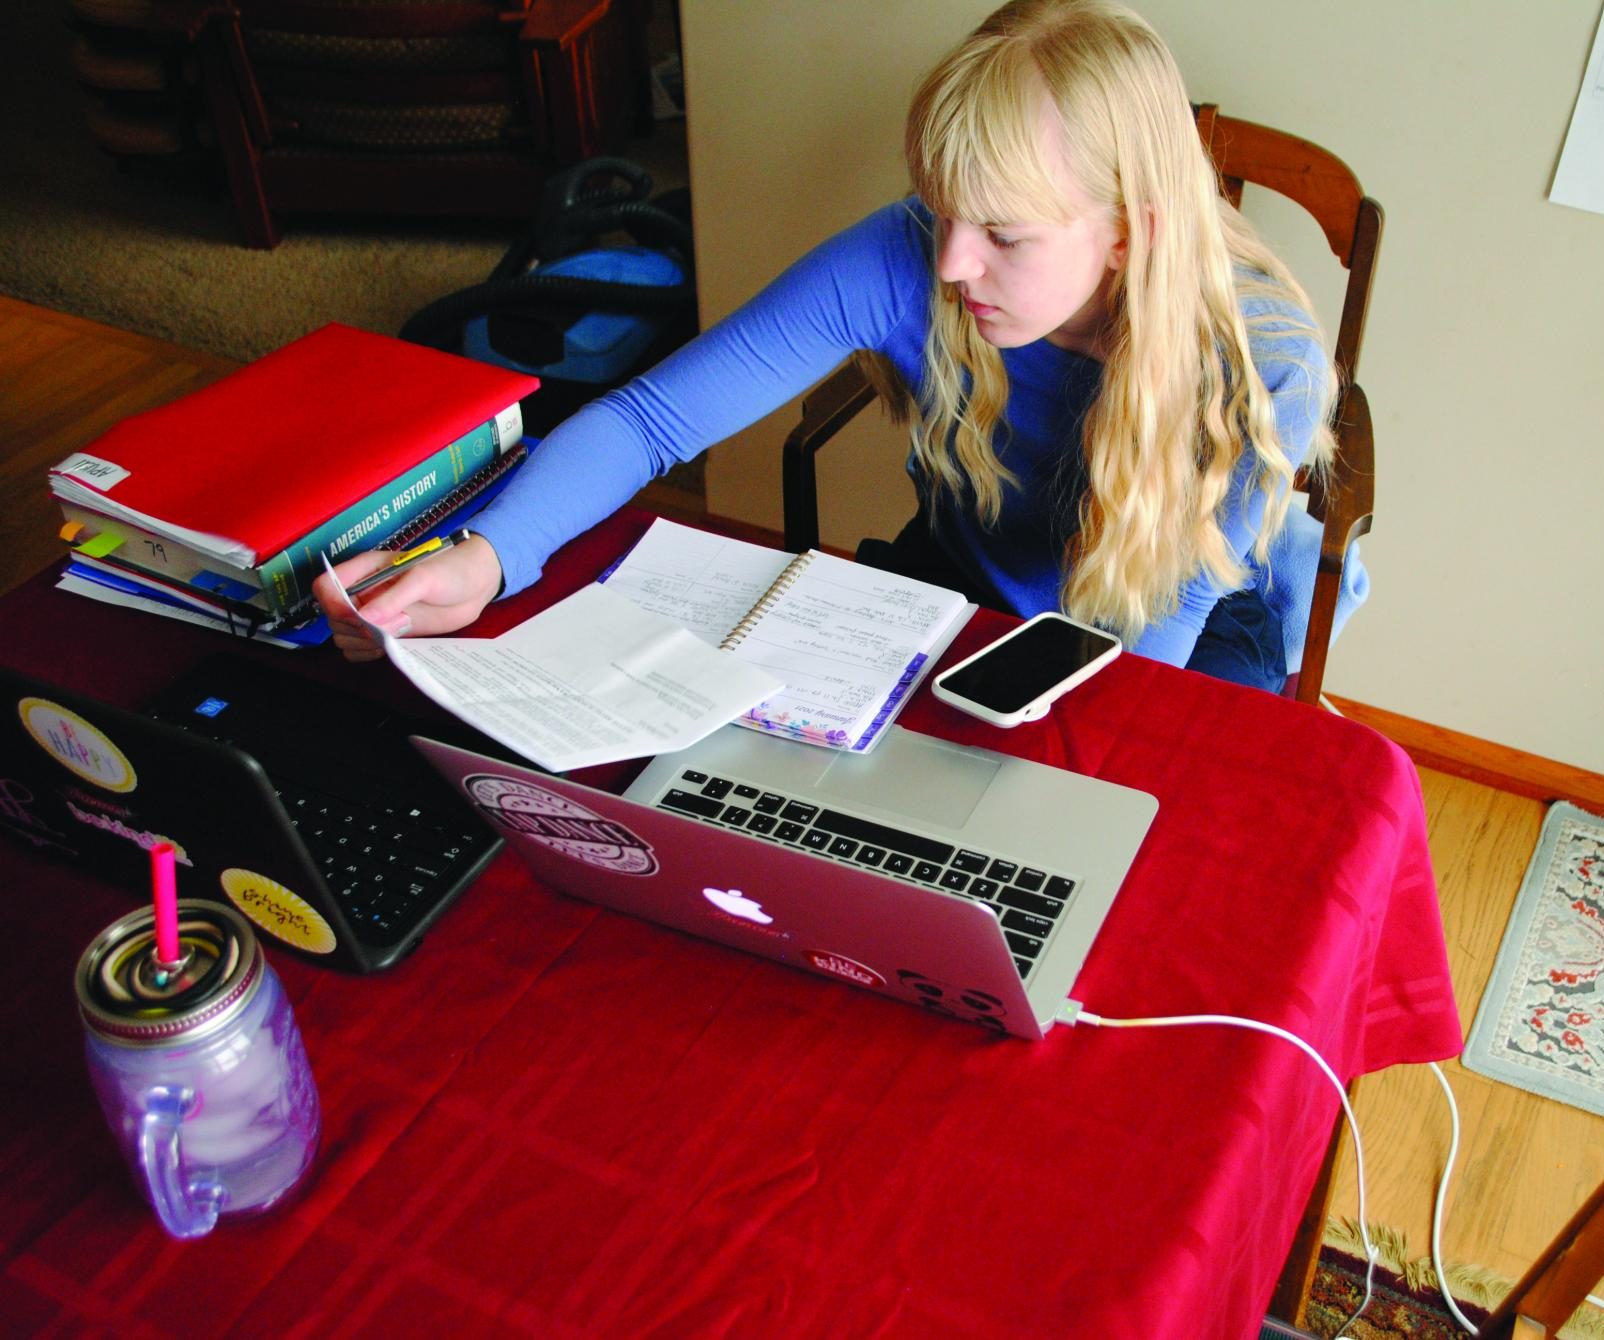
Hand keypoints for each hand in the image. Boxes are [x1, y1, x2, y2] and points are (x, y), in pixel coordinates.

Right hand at [312, 534, 503, 662]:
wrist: (475, 586)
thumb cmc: (450, 569)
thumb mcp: (422, 578)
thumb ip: (393, 597)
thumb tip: (366, 618)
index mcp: (365, 570)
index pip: (326, 587)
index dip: (333, 604)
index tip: (356, 615)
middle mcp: (364, 592)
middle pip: (333, 618)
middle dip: (357, 627)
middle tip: (393, 623)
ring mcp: (374, 614)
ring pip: (344, 637)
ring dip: (364, 642)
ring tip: (399, 629)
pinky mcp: (386, 631)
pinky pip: (361, 650)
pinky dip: (370, 653)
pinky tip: (393, 643)